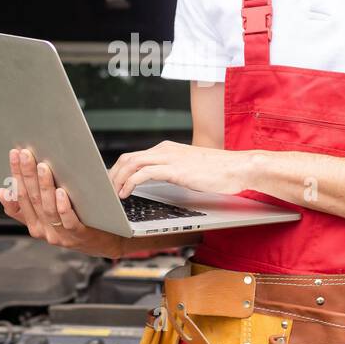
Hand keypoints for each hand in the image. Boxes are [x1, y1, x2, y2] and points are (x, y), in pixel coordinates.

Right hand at [0, 147, 125, 258]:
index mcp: (33, 224)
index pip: (16, 200)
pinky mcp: (79, 235)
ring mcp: (60, 235)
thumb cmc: (76, 223)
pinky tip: (61, 192)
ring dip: (44, 186)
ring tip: (42, 166)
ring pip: (47, 208)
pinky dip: (63, 206)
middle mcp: (43, 231)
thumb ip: (29, 205)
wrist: (105, 242)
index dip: (14, 177)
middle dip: (26, 174)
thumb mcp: (48, 217)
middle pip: (31, 199)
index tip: (14, 156)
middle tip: (25, 153)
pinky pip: (68, 220)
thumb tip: (4, 190)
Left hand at [108, 140, 251, 198]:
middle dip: (112, 175)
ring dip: (117, 179)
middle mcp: (165, 150)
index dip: (118, 170)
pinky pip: (143, 173)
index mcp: (167, 149)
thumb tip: (161, 182)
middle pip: (127, 158)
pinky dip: (130, 183)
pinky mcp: (175, 169)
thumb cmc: (220, 171)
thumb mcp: (191, 169)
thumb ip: (174, 171)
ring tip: (112, 194)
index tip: (111, 183)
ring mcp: (169, 158)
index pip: (134, 156)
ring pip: (131, 164)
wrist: (239, 168)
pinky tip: (126, 193)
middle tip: (106, 191)